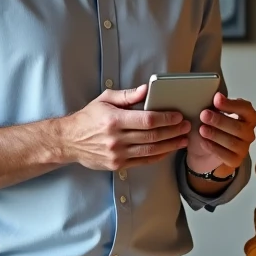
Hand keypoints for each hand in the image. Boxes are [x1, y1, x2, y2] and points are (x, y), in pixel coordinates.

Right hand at [60, 85, 191, 170]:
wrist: (69, 141)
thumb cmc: (88, 118)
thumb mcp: (105, 100)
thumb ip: (127, 95)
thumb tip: (146, 90)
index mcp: (114, 120)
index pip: (147, 120)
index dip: (166, 118)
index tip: (178, 116)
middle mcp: (116, 139)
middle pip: (152, 136)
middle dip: (173, 131)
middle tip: (186, 126)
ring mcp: (117, 154)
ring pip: (151, 151)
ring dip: (170, 145)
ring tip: (183, 139)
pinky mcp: (118, 165)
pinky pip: (143, 161)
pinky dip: (158, 156)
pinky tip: (168, 150)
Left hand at [185, 92, 255, 174]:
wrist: (203, 152)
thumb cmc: (212, 127)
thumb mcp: (212, 114)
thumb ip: (216, 106)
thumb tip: (217, 97)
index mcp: (247, 117)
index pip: (246, 109)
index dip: (232, 104)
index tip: (216, 99)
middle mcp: (248, 133)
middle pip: (238, 127)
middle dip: (220, 120)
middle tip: (204, 115)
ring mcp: (243, 148)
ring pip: (232, 142)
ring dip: (216, 134)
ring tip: (202, 129)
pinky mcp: (235, 161)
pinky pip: (226, 156)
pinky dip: (214, 148)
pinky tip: (203, 142)